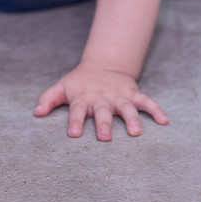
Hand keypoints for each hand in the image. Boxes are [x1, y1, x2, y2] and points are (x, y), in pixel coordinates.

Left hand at [33, 63, 167, 140]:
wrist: (103, 64)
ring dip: (131, 119)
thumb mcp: (62, 86)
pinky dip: (155, 110)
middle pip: (103, 111)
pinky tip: (164, 121)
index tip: (72, 134)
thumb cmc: (80, 82)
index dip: (74, 121)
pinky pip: (146, 101)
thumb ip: (49, 99)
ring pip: (126, 108)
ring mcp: (119, 96)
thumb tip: (36, 113)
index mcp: (83, 97)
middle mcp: (102, 97)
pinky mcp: (132, 94)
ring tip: (136, 132)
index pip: (77, 110)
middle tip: (105, 137)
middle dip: (104, 124)